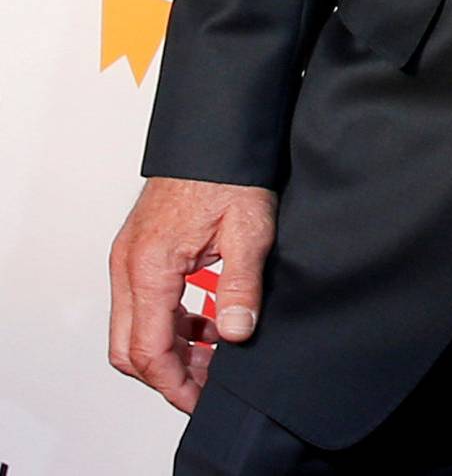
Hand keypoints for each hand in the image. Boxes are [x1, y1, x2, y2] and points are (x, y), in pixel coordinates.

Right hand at [108, 176, 277, 410]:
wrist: (215, 129)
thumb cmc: (228, 170)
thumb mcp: (249, 229)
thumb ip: (241, 286)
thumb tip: (236, 335)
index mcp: (149, 267)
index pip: (149, 351)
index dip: (176, 383)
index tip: (202, 397)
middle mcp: (129, 265)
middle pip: (129, 349)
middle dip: (167, 373)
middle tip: (207, 382)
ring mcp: (130, 257)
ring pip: (134, 328)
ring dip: (169, 348)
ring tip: (215, 354)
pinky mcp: (140, 249)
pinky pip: (143, 302)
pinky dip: (169, 321)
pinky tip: (206, 320)